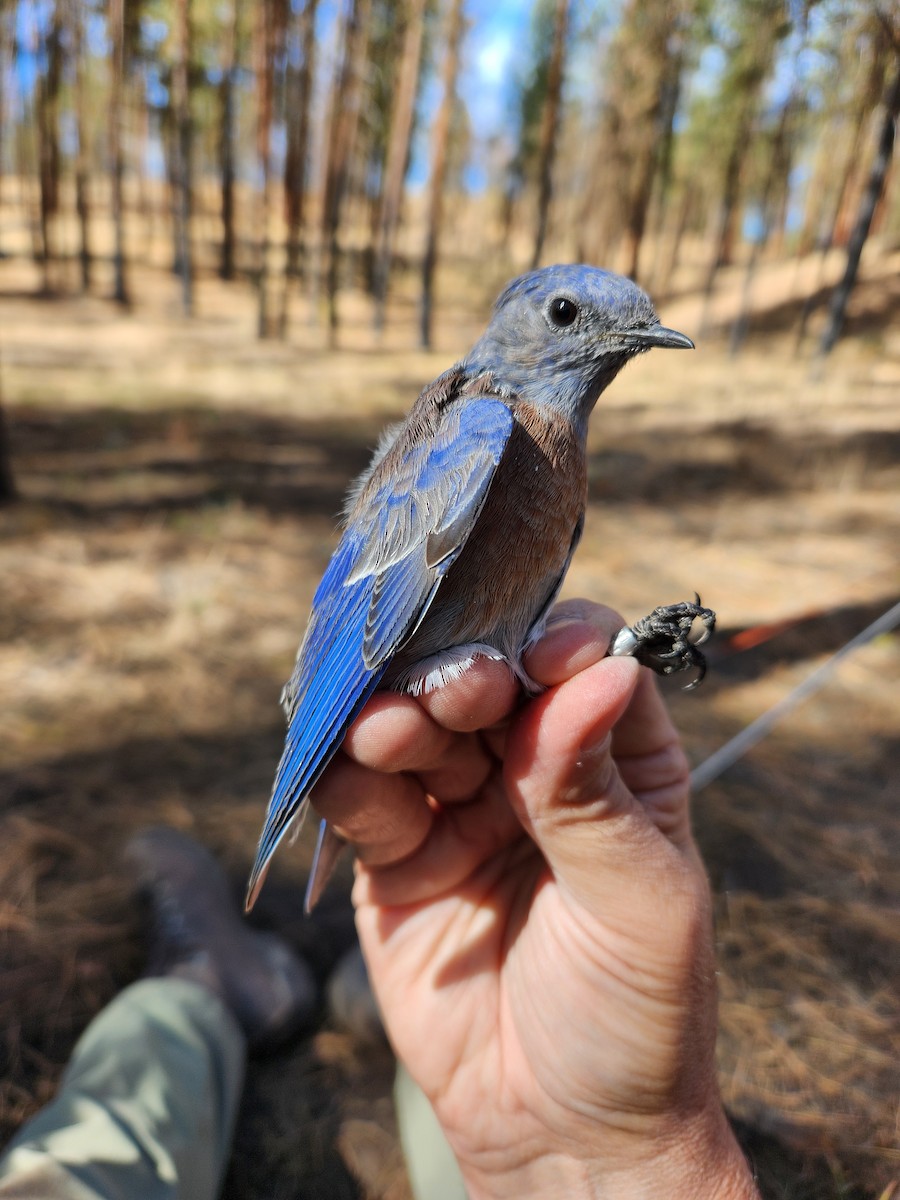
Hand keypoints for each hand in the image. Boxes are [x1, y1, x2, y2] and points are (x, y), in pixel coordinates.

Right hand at [311, 601, 757, 1198]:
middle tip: (454, 687)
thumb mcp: (639, 901)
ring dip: (398, 719)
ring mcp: (459, 810)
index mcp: (616, 762)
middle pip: (487, 686)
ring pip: (416, 733)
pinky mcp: (395, 860)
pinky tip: (351, 770)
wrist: (563, 1133)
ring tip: (391, 730)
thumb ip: (597, 791)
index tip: (541, 658)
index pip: (585, 666)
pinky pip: (362, 801)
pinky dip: (349, 778)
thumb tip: (599, 671)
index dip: (561, 646)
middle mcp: (532, 770)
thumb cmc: (636, 1016)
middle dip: (464, 678)